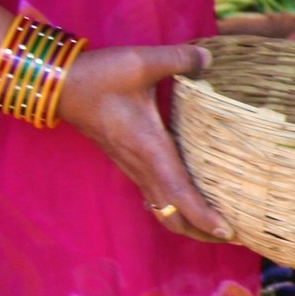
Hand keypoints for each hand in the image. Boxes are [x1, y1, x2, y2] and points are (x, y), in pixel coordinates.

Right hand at [58, 44, 227, 238]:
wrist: (58, 85)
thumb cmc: (98, 76)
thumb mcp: (141, 61)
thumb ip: (178, 59)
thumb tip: (209, 59)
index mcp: (149, 148)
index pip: (179, 193)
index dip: (203, 216)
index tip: (227, 231)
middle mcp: (141, 165)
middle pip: (172, 214)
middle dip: (202, 231)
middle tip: (235, 235)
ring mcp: (132, 166)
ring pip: (162, 208)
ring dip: (189, 222)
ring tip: (219, 225)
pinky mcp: (128, 161)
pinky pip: (153, 195)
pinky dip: (174, 207)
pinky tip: (190, 201)